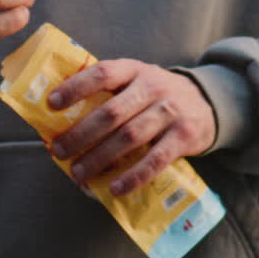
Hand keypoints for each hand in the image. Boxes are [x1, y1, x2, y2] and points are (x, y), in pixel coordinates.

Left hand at [48, 59, 216, 195]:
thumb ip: (107, 93)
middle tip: (59, 151)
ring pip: (129, 137)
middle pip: (111, 112)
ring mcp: (170, 111)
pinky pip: (155, 160)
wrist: (206, 102)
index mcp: (134, 69)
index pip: (102, 73)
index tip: (51, 104)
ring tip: (78, 173)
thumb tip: (61, 118)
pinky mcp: (184, 136)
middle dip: (81, 134)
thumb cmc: (155, 95)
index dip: (76, 87)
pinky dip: (133, 176)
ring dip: (100, 158)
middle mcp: (152, 86)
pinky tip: (114, 188)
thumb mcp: (135, 81)